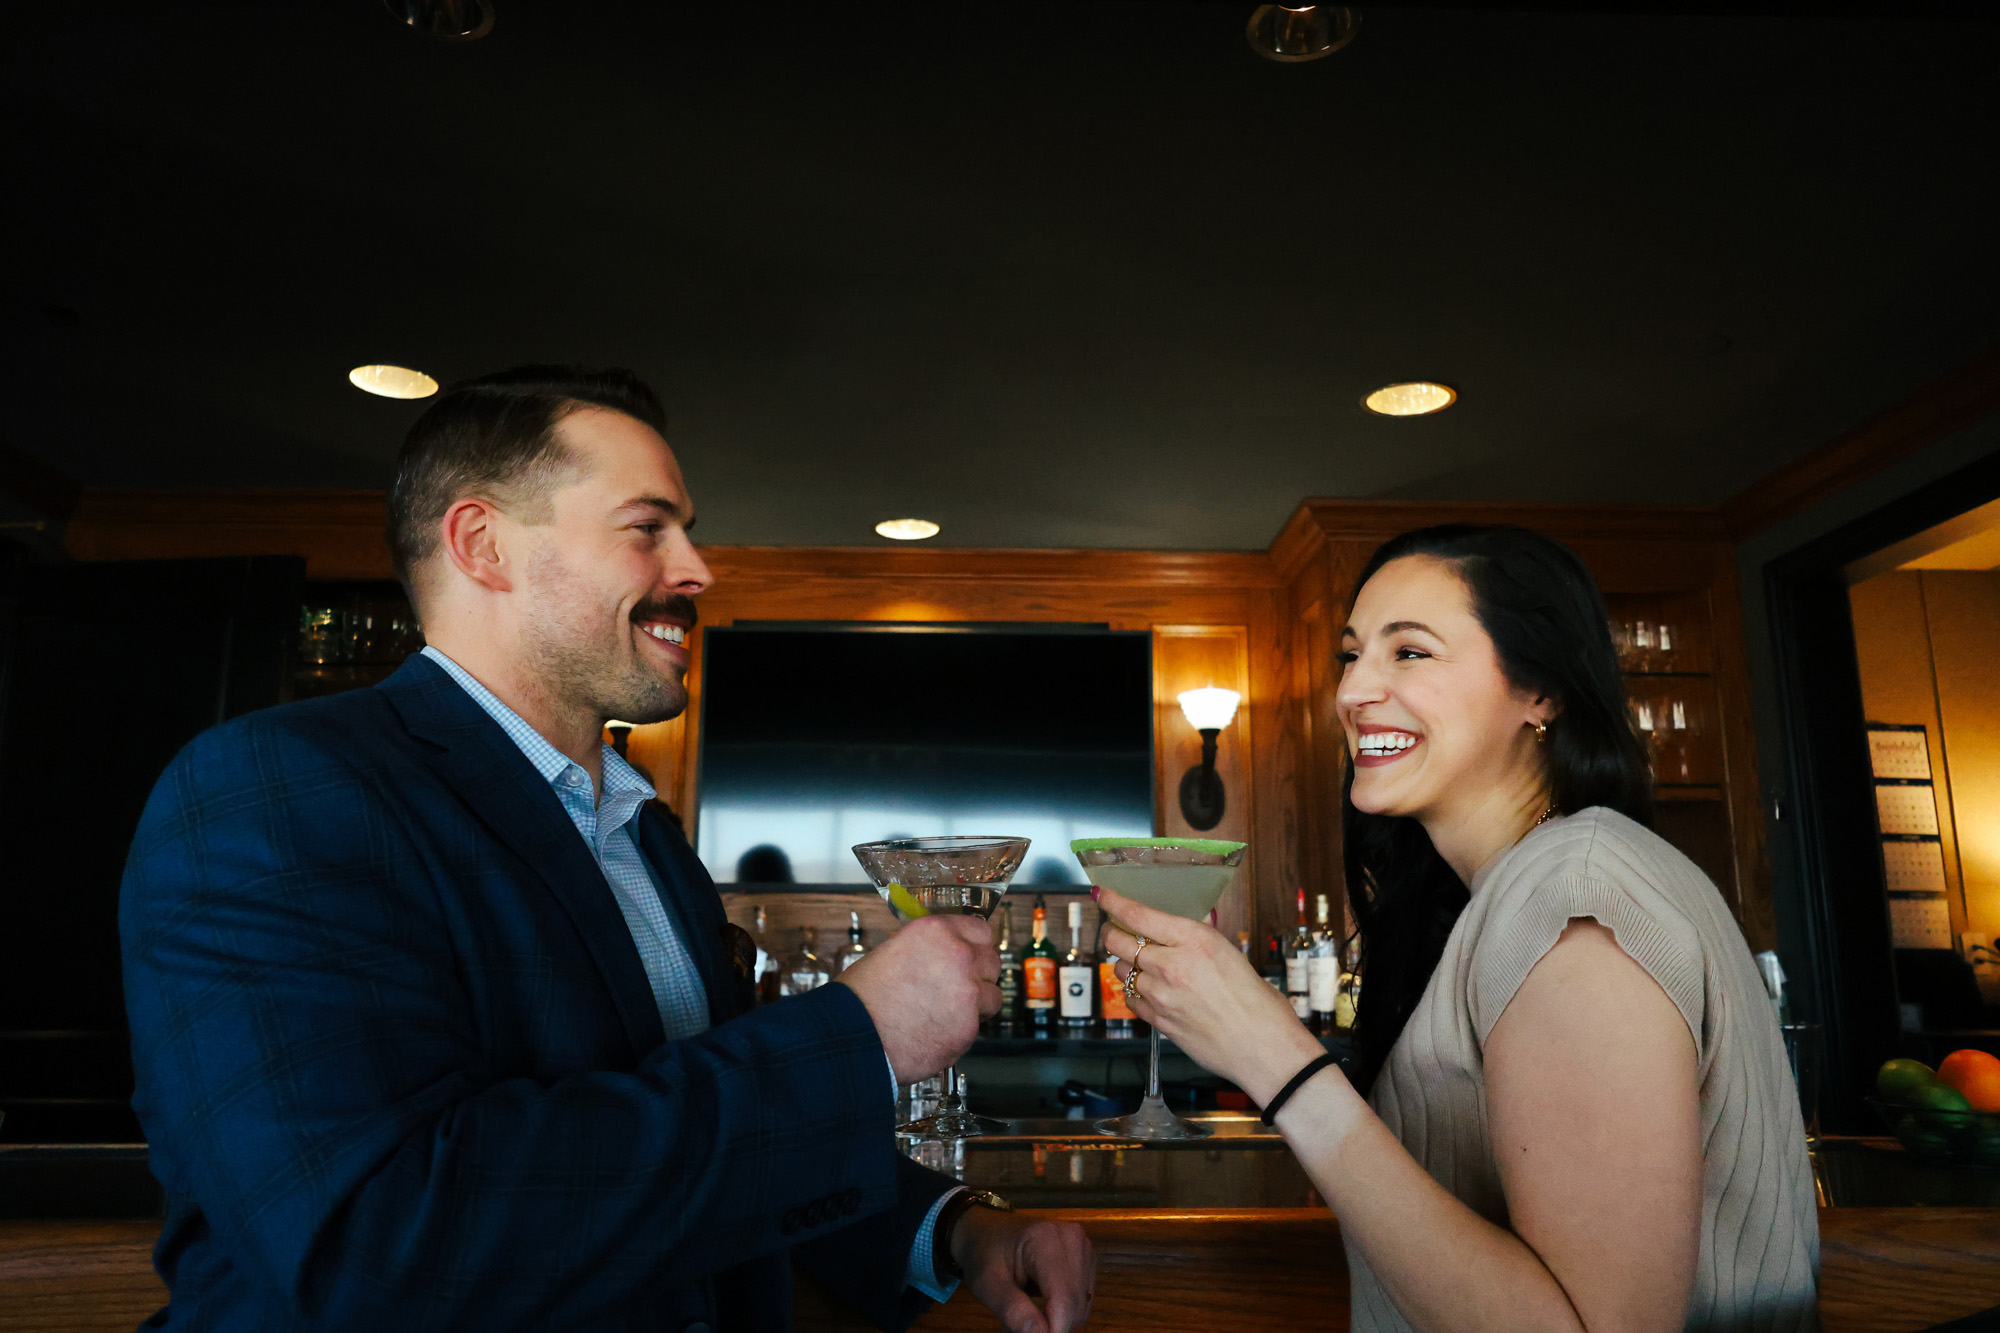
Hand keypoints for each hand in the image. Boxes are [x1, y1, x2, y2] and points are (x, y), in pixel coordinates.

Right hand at [836, 914, 999, 1083]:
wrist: (854, 1037)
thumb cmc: (861, 998)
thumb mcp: (890, 953)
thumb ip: (925, 952)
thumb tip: (938, 959)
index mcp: (936, 932)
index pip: (979, 930)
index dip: (974, 946)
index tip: (971, 955)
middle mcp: (958, 956)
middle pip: (991, 961)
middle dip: (979, 975)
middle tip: (960, 988)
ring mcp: (968, 993)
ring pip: (993, 996)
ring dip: (978, 1005)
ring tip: (950, 1014)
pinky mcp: (969, 1028)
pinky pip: (978, 1026)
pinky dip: (963, 1031)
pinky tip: (938, 1032)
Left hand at [952, 1207, 1095, 1332]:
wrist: (988, 1232)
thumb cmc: (984, 1254)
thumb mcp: (986, 1284)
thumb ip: (1012, 1309)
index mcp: (1045, 1239)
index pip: (1063, 1298)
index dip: (1052, 1329)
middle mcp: (1072, 1239)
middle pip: (1075, 1305)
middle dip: (1049, 1326)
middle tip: (1014, 1328)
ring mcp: (1082, 1248)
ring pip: (1081, 1307)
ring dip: (1056, 1321)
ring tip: (1024, 1317)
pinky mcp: (1085, 1260)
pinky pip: (1081, 1300)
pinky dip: (1062, 1312)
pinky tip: (1040, 1309)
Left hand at [1096, 885, 1322, 1106]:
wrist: (1262, 1047)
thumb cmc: (1256, 1001)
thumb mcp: (1229, 953)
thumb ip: (1198, 938)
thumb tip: (1178, 928)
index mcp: (1193, 940)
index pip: (1137, 914)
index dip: (1113, 901)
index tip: (1101, 894)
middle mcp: (1171, 964)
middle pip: (1117, 941)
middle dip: (1112, 933)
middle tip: (1116, 931)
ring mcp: (1161, 995)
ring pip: (1120, 970)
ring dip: (1125, 964)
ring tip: (1141, 965)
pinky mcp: (1158, 1021)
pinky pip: (1130, 999)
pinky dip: (1134, 992)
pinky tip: (1148, 991)